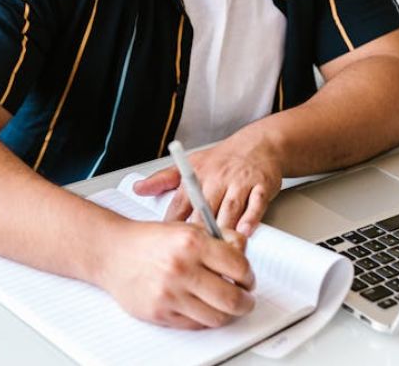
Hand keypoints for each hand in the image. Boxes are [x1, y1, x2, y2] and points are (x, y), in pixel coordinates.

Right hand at [94, 219, 255, 328]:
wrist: (113, 252)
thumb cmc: (150, 240)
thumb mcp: (187, 228)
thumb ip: (220, 239)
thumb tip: (243, 256)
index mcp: (192, 242)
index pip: (240, 267)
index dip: (249, 277)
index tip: (247, 280)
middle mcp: (181, 267)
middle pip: (232, 299)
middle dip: (245, 302)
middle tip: (245, 299)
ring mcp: (170, 292)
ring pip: (217, 317)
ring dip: (226, 314)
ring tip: (224, 305)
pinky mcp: (160, 312)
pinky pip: (195, 325)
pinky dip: (203, 319)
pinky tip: (201, 308)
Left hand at [133, 123, 283, 236]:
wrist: (259, 144)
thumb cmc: (223, 159)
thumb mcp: (191, 164)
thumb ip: (163, 179)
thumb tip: (138, 188)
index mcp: (197, 177)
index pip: (180, 205)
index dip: (173, 227)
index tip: (169, 245)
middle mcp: (217, 179)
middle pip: (204, 210)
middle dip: (198, 233)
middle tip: (193, 255)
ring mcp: (240, 183)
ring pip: (229, 209)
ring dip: (223, 229)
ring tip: (217, 250)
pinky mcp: (261, 186)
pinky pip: (256, 204)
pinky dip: (251, 218)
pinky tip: (245, 231)